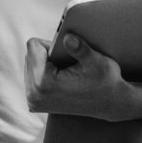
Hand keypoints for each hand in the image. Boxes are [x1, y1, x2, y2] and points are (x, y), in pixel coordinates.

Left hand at [25, 34, 141, 122]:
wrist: (111, 104)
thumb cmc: (106, 82)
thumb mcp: (97, 62)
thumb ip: (80, 49)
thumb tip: (67, 38)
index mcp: (43, 83)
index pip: (33, 46)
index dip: (51, 44)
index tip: (66, 51)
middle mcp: (33, 95)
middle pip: (30, 55)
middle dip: (47, 54)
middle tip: (68, 64)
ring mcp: (33, 101)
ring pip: (30, 65)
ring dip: (46, 64)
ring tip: (65, 72)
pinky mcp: (35, 104)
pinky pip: (32, 77)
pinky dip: (45, 73)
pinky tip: (61, 79)